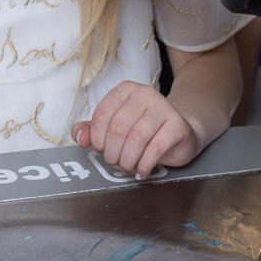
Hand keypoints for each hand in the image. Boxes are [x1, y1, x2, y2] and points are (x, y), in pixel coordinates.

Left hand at [73, 82, 205, 178]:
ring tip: (128, 166)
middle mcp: (145, 94)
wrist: (180, 132)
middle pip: (118, 128)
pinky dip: (144, 165)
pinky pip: (155, 148)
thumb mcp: (115, 126)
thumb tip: (80, 138)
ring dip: (128, 160)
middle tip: (116, 161)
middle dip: (112, 153)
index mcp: (125, 90)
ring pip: (136, 139)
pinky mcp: (177, 125)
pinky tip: (142, 170)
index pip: (102, 114)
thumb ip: (92, 130)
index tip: (101, 149)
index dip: (97, 138)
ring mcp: (163, 107)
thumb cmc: (144, 129)